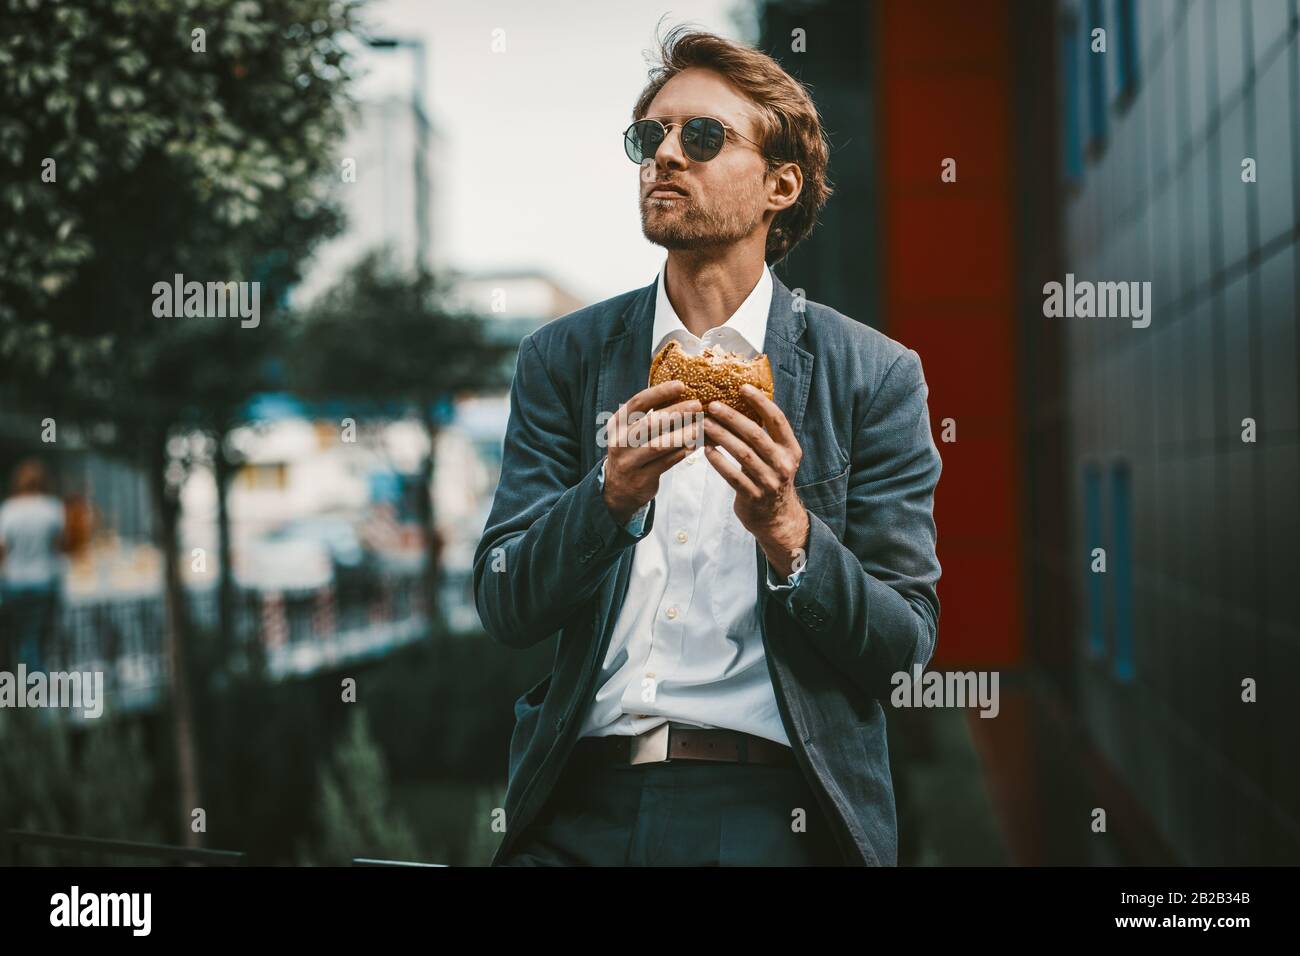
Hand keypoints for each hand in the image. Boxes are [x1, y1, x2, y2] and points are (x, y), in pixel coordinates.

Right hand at [602, 380, 702, 524]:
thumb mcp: (631, 431)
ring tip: (700, 427)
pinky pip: (665, 463)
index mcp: (617, 424)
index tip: (681, 385)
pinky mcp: (641, 479)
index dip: (659, 392)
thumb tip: (682, 394)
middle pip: (650, 423)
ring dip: (682, 434)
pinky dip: (682, 453)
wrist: (617, 488)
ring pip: (659, 445)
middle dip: (676, 412)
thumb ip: (649, 416)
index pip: (638, 402)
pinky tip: (695, 446)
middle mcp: (619, 442)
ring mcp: (629, 462)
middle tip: (697, 405)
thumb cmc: (632, 451)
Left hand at [701, 384, 808, 577]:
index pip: (777, 419)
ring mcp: (769, 482)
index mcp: (791, 449)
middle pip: (756, 435)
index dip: (760, 401)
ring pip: (742, 454)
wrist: (776, 518)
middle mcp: (783, 464)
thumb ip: (765, 435)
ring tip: (704, 424)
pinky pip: (732, 476)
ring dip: (721, 437)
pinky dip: (718, 461)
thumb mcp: (777, 456)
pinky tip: (705, 449)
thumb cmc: (770, 478)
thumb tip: (739, 404)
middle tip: (712, 405)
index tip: (742, 387)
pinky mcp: (753, 497)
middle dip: (732, 417)